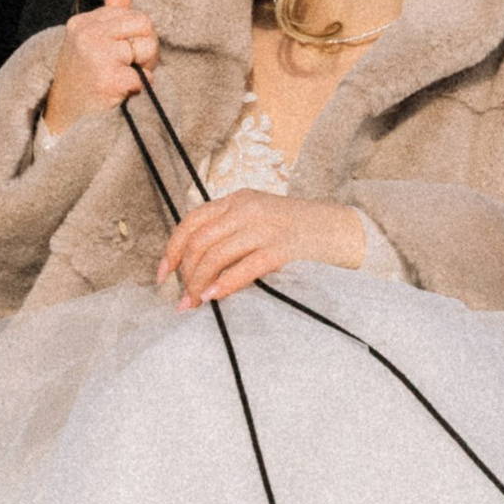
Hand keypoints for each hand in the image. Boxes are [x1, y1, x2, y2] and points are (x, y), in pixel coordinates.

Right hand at [42, 0, 160, 134]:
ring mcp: (97, 56)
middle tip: (128, 68)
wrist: (64, 121)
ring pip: (148, 48)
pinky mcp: (109, 79)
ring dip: (145, 69)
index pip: (135, 14)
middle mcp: (87, 34)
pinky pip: (145, 76)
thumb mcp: (92, 39)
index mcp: (83, 22)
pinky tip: (121, 94)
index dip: (138, 36)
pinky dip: (140, 89)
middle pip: (146, 26)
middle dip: (146, 49)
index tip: (122, 54)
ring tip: (124, 80)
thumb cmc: (84, 79)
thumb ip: (111, 9)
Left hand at [159, 192, 368, 306]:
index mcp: (239, 200)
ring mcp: (265, 228)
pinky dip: (223, 285)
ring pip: (215, 256)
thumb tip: (197, 269)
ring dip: (199, 284)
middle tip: (182, 300)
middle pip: (200, 242)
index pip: (192, 221)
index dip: (172, 250)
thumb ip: (231, 233)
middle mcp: (248, 209)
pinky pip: (243, 269)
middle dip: (185, 274)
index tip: (163, 274)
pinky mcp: (281, 249)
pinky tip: (214, 297)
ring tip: (195, 304)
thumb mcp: (260, 220)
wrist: (341, 230)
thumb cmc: (297, 232)